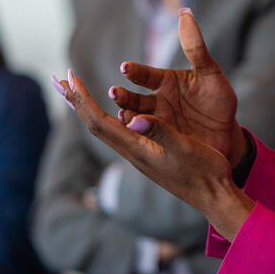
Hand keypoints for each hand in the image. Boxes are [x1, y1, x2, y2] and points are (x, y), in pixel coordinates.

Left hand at [51, 10, 254, 239]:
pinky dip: (107, 115)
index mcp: (137, 149)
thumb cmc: (205, 172)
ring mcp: (139, 155)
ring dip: (87, 107)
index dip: (82, 99)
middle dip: (76, 101)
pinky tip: (113, 110)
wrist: (215, 197)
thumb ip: (161, 131)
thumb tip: (135, 118)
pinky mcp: (149, 155)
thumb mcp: (185, 147)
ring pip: (105, 127)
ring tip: (76, 90)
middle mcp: (132, 152)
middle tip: (59, 79)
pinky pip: (119, 131)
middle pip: (94, 124)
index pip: (98, 122)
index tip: (70, 76)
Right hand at [110, 9, 247, 166]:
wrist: (227, 135)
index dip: (135, 71)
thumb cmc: (218, 101)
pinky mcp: (160, 142)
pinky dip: (138, 135)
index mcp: (165, 82)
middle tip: (115, 93)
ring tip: (123, 115)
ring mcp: (156, 123)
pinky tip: (135, 133)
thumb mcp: (210, 73)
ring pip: (135, 118)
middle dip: (123, 95)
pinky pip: (146, 138)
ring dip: (127, 116)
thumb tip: (185, 12)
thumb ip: (195, 47)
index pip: (145, 75)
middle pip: (134, 98)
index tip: (125, 67)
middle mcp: (156, 101)